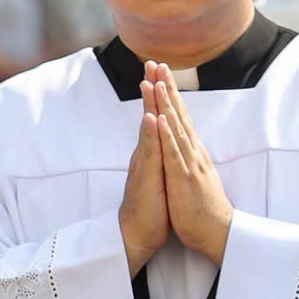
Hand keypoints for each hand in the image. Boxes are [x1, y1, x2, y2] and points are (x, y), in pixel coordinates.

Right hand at [119, 90, 170, 274]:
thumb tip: (162, 142)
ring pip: (147, 128)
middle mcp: (145, 153)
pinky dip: (150, 135)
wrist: (135, 235)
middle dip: (152, 89)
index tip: (162, 72)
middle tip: (153, 63)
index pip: (157, 117)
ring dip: (149, 104)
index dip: (160, 95)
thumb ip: (159, 158)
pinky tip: (151, 118)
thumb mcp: (158, 177)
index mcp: (152, 153)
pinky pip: (149, 153)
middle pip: (150, 115)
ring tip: (149, 82)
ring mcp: (143, 163)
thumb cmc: (150, 209)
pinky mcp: (145, 177)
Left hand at [147, 65, 233, 263]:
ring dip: (166, 104)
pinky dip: (167, 134)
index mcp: (192, 153)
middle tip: (158, 63)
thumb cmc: (202, 210)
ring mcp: (190, 163)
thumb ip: (189, 161)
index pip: (180, 118)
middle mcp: (193, 153)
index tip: (161, 74)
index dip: (170, 96)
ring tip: (158, 80)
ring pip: (176, 128)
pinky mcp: (185, 177)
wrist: (218, 234)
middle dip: (168, 88)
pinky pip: (174, 153)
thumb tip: (188, 148)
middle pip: (179, 115)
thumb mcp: (193, 178)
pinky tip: (159, 118)